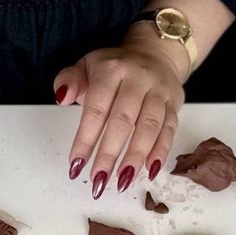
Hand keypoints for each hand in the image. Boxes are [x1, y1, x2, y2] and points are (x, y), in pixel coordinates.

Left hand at [55, 28, 187, 198]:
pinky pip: (169, 129)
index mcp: (111, 70)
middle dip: (110, 153)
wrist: (155, 53)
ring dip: (136, 156)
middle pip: (123, 120)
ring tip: (123, 181)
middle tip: (99, 179)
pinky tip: (149, 171)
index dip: (86, 139)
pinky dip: (161, 152)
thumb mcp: (86, 66)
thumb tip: (62, 97)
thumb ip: (69, 80)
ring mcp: (158, 92)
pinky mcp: (174, 104)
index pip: (96, 108)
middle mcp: (138, 79)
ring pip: (149, 127)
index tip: (76, 164)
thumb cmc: (115, 69)